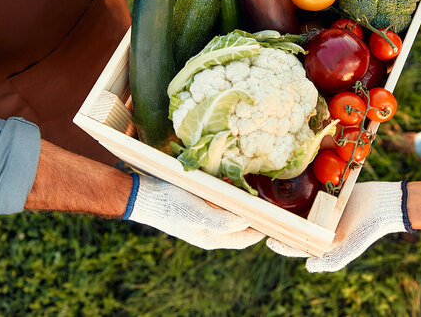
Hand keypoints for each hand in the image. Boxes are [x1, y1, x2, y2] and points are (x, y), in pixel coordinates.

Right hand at [123, 174, 264, 249]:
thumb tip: (246, 222)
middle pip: (242, 227)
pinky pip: (221, 204)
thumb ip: (221, 221)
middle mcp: (211, 231)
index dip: (263, 227)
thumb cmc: (170, 204)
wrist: (143, 195)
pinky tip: (233, 182)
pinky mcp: (198, 206)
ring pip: (233, 214)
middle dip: (256, 214)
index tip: (277, 212)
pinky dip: (230, 195)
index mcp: (212, 238)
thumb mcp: (196, 213)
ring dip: (244, 203)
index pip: (247, 238)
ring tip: (255, 189)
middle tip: (269, 197)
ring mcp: (204, 219)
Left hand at [267, 181, 409, 271]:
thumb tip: (308, 267)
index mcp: (325, 242)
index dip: (284, 245)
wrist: (385, 203)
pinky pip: (309, 194)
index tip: (268, 240)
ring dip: (285, 209)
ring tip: (268, 205)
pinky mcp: (326, 194)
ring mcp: (323, 210)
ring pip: (299, 211)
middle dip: (281, 226)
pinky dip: (298, 193)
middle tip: (261, 221)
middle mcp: (322, 227)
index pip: (300, 245)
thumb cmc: (368, 227)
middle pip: (296, 227)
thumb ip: (332, 261)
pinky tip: (284, 189)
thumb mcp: (351, 247)